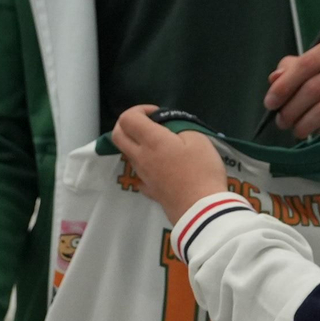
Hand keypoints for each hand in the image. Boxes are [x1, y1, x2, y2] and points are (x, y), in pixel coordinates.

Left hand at [112, 105, 229, 222]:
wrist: (201, 210)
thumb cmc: (201, 171)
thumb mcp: (198, 139)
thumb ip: (180, 128)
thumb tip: (170, 130)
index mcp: (151, 141)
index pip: (127, 118)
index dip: (139, 109)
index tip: (158, 114)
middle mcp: (140, 157)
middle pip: (118, 135)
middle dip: (128, 124)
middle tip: (150, 124)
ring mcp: (143, 176)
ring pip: (129, 154)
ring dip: (138, 144)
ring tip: (164, 145)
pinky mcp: (149, 190)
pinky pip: (140, 172)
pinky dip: (146, 164)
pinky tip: (163, 166)